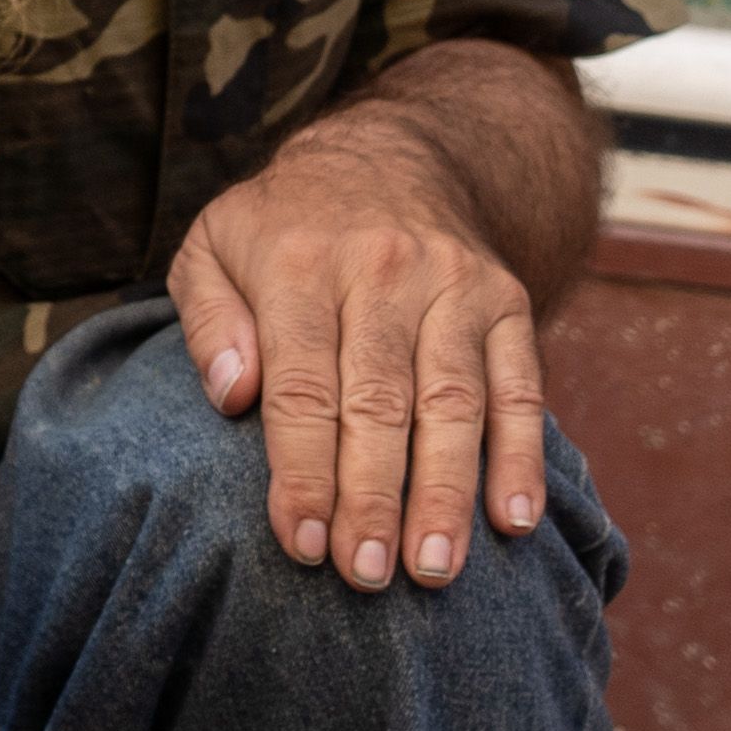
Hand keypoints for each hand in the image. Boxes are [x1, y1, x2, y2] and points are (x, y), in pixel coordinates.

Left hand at [166, 114, 546, 594]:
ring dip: (446, 493)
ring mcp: (454, 287)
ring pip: (453, 403)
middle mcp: (383, 273)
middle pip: (380, 404)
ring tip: (433, 569)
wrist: (389, 154)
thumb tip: (233, 396)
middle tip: (366, 575)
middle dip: (373, 498)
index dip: (303, 472)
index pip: (303, 388)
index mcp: (300, 266)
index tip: (300, 543)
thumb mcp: (212, 248)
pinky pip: (519, 387)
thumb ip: (209, 322)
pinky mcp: (506, 300)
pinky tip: (513, 521)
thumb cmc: (282, 225)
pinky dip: (520, 457)